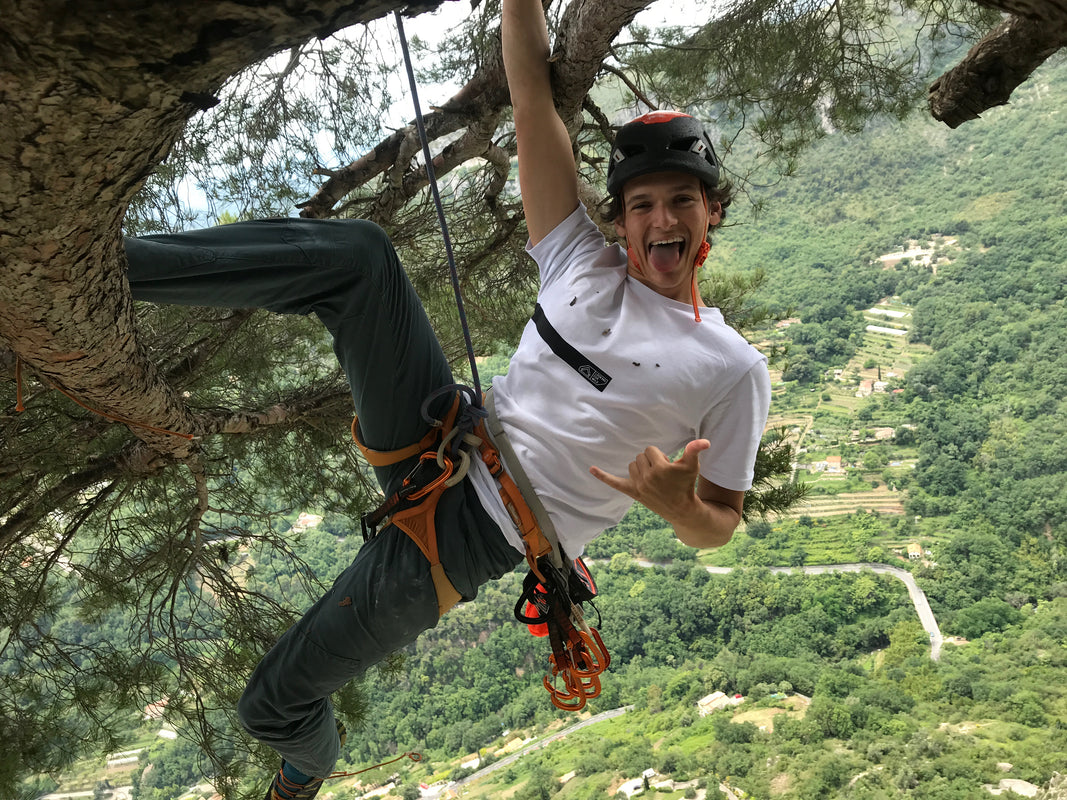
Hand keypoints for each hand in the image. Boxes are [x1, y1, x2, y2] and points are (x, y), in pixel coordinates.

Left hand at [590, 439, 709, 520]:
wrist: (682, 509)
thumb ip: (694, 451)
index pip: (651, 450)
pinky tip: (591, 468)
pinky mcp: (633, 492)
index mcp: (660, 469)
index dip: (660, 456)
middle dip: (651, 461)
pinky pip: (614, 483)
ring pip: (632, 465)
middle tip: (662, 475)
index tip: (668, 466)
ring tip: (653, 478)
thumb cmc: (687, 485)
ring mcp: (639, 486)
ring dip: (641, 468)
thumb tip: (704, 441)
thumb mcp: (692, 467)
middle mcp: (647, 478)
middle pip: (640, 456)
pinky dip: (603, 476)